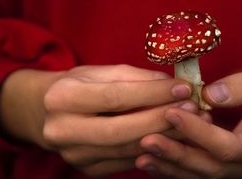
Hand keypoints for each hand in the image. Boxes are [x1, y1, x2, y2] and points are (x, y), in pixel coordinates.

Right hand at [0, 64, 197, 176]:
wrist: (48, 112)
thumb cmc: (79, 85)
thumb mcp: (101, 72)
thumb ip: (136, 77)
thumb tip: (172, 85)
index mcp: (62, 97)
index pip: (115, 97)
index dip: (153, 93)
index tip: (183, 87)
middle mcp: (62, 130)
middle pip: (122, 129)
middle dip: (162, 119)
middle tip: (193, 108)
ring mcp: (74, 155)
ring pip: (128, 149)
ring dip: (165, 136)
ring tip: (191, 122)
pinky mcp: (87, 169)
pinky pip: (127, 162)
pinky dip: (154, 150)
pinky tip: (174, 138)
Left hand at [136, 58, 241, 177]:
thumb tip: (209, 94)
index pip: (230, 148)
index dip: (199, 133)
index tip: (172, 111)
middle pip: (214, 169)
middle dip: (178, 155)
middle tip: (146, 140)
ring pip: (209, 175)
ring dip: (176, 165)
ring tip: (142, 156)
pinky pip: (211, 167)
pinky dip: (185, 163)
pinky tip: (161, 157)